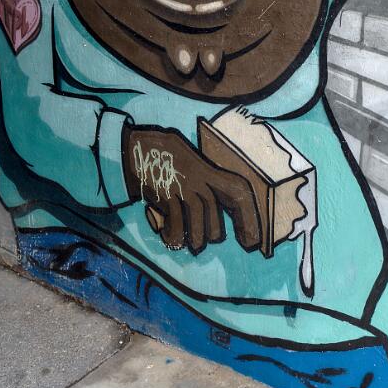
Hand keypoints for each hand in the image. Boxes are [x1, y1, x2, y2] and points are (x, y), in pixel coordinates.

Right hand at [123, 126, 260, 254]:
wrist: (136, 145)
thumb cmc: (165, 157)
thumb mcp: (191, 163)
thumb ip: (205, 183)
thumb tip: (214, 215)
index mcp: (209, 170)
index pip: (239, 193)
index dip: (249, 219)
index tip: (251, 243)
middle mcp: (200, 179)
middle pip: (216, 222)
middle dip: (210, 235)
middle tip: (201, 238)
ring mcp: (184, 186)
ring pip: (199, 228)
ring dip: (192, 241)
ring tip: (185, 240)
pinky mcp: (166, 195)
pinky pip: (176, 228)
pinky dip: (171, 237)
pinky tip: (164, 232)